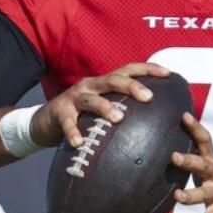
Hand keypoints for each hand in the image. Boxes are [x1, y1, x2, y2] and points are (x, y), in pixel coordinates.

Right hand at [33, 62, 170, 148]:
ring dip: (105, 107)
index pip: (129, 69)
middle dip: (132, 86)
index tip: (168, 74)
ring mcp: (74, 98)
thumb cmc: (81, 117)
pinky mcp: (59, 112)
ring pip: (92, 99)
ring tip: (118, 119)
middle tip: (148, 97)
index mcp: (104, 83)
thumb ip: (123, 110)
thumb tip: (156, 124)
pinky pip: (67, 122)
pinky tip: (79, 143)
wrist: (44, 122)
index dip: (148, 69)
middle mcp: (91, 86)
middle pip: (114, 80)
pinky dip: (73, 132)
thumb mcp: (102, 108)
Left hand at [170, 112, 212, 212]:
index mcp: (212, 163)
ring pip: (204, 194)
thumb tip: (168, 143)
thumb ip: (195, 156)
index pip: (205, 141)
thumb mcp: (211, 168)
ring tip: (177, 197)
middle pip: (203, 165)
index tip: (183, 115)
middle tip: (174, 156)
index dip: (195, 128)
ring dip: (190, 196)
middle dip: (189, 161)